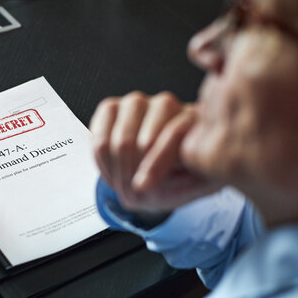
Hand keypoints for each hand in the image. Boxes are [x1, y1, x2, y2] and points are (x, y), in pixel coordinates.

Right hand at [90, 91, 219, 210]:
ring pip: (120, 142)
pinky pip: (100, 140)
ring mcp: (137, 103)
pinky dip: (103, 164)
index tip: (143, 187)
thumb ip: (183, 183)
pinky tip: (113, 173)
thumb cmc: (182, 174)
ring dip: (119, 172)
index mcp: (196, 119)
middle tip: (134, 194)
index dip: (155, 164)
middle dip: (135, 175)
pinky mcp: (111, 108)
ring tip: (124, 186)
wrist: (164, 168)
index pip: (172, 135)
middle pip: (143, 142)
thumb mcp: (197, 184)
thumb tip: (142, 183)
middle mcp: (167, 104)